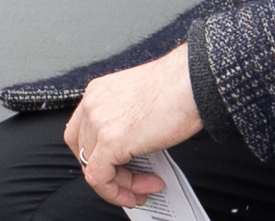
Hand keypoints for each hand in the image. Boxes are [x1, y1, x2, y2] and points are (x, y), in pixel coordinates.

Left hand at [63, 43, 203, 206]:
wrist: (192, 82)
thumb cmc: (178, 86)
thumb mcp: (140, 102)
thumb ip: (126, 123)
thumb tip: (131, 149)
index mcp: (99, 92)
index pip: (82, 132)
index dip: (98, 154)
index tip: (117, 165)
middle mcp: (93, 104)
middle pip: (85, 151)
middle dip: (110, 172)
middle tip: (132, 182)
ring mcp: (98, 122)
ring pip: (94, 167)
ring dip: (121, 184)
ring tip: (146, 186)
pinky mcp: (110, 141)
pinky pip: (100, 178)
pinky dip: (116, 192)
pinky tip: (139, 190)